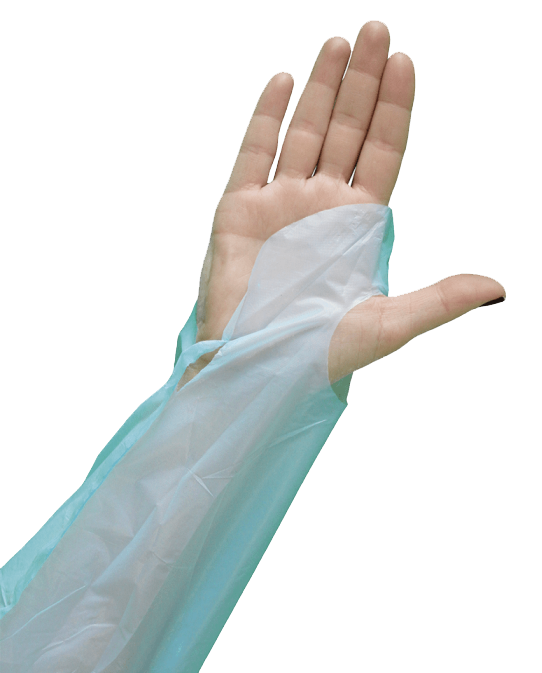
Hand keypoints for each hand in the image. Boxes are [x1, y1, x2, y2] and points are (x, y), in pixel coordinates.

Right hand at [179, 20, 505, 389]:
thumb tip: (498, 286)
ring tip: (339, 42)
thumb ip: (440, 299)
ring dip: (322, 86)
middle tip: (377, 29)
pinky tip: (285, 79)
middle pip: (347, 131)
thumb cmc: (318, 357)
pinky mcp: (238, 210)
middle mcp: (321, 207)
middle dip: (363, 81)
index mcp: (358, 227)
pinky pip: (254, 151)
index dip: (394, 110)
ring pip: (304, 131)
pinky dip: (267, 115)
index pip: (382, 154)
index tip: (406, 64)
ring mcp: (279, 204)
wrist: (254, 370)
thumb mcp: (388, 325)